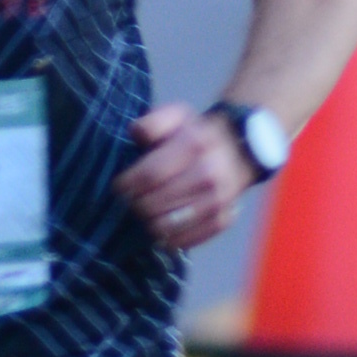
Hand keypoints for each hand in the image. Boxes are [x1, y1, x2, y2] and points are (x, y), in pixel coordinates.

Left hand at [118, 99, 252, 251]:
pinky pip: (185, 241)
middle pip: (154, 204)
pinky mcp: (222, 220)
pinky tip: (162, 226)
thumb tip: (136, 133)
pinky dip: (168, 238)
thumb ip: (153, 122)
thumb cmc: (195, 135)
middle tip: (131, 200)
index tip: (119, 186)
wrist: (238, 150)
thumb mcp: (176, 116)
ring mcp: (218, 200)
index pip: (150, 175)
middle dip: (134, 204)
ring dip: (148, 222)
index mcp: (194, 145)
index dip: (127, 184)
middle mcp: (209, 174)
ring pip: (166, 226)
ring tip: (145, 212)